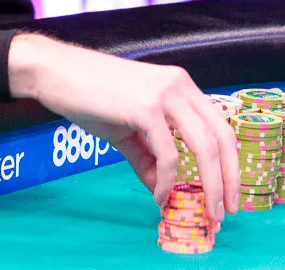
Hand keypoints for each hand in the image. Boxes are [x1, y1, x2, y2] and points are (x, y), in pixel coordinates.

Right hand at [8, 34, 239, 220]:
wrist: (54, 73)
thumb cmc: (87, 95)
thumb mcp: (125, 128)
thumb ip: (147, 158)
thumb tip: (162, 192)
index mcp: (180, 85)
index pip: (220, 127)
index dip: (230, 164)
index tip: (228, 193)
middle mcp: (179, 86)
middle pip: (222, 139)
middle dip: (229, 180)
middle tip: (225, 211)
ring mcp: (164, 95)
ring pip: (205, 148)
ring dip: (210, 186)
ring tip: (205, 211)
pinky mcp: (145, 107)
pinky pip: (168, 154)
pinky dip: (168, 181)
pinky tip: (159, 195)